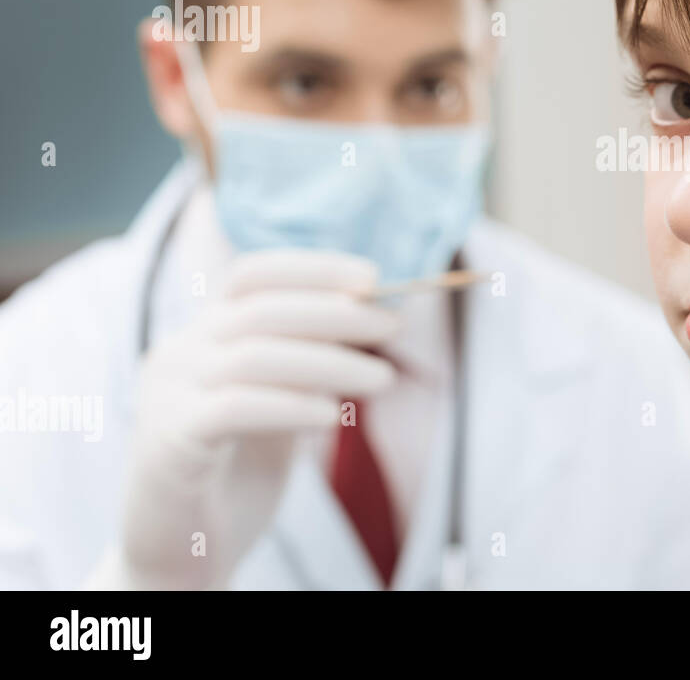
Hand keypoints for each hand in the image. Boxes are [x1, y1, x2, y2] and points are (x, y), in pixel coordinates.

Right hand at [86, 249, 397, 589]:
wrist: (179, 553)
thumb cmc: (237, 475)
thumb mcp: (281, 405)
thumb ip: (310, 363)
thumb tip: (374, 318)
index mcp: (201, 336)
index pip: (252, 275)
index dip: (313, 269)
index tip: (373, 278)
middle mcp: (177, 354)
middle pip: (260, 310)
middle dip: (335, 313)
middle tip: (391, 326)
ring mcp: (166, 396)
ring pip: (254, 356)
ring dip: (329, 362)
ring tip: (382, 378)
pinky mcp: (168, 444)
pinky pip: (235, 408)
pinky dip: (291, 405)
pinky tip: (331, 415)